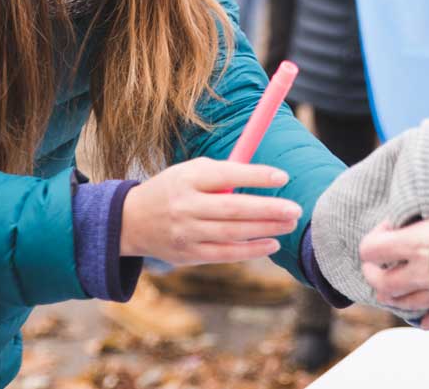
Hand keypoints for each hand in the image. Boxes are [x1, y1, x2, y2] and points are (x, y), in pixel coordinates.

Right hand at [121, 158, 301, 264]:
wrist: (133, 221)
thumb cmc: (174, 190)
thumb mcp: (190, 172)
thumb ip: (223, 174)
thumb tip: (263, 175)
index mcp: (187, 178)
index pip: (226, 175)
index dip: (255, 176)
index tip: (282, 176)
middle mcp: (186, 206)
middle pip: (233, 208)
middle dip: (268, 209)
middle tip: (296, 208)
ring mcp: (187, 233)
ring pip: (232, 233)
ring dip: (266, 229)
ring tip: (290, 223)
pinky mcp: (189, 255)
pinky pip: (225, 254)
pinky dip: (251, 250)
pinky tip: (272, 243)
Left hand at [360, 213, 428, 328]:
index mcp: (415, 242)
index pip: (372, 248)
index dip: (374, 238)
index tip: (390, 225)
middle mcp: (420, 270)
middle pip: (382, 284)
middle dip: (374, 275)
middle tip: (377, 265)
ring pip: (404, 303)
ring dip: (394, 297)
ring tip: (391, 289)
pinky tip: (424, 322)